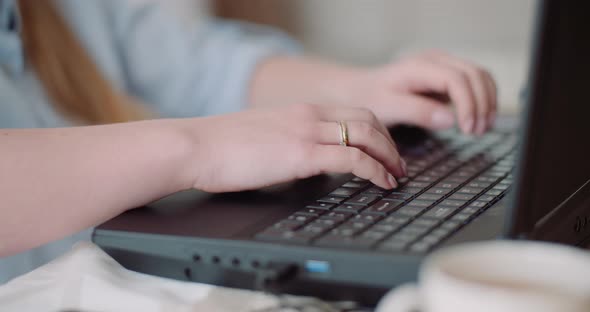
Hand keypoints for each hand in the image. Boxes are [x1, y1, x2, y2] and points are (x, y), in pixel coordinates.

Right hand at [181, 104, 406, 192]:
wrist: (196, 146)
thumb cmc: (221, 147)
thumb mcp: (264, 137)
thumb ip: (290, 142)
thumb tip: (305, 161)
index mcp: (300, 110)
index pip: (353, 111)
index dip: (377, 130)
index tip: (385, 148)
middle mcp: (309, 115)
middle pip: (368, 119)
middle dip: (390, 142)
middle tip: (398, 164)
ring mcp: (307, 132)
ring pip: (367, 135)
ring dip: (389, 156)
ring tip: (396, 175)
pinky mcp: (301, 153)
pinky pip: (352, 158)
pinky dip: (375, 170)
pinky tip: (382, 182)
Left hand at [349, 51, 496, 134]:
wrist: (358, 89)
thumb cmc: (370, 98)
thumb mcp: (388, 108)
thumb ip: (418, 112)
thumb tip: (450, 119)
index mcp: (420, 66)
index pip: (457, 79)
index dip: (468, 104)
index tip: (467, 128)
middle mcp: (435, 61)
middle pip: (475, 74)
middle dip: (481, 104)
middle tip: (477, 132)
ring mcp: (443, 66)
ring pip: (480, 76)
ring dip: (487, 101)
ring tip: (482, 128)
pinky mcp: (446, 77)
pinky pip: (475, 82)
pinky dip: (482, 99)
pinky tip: (479, 118)